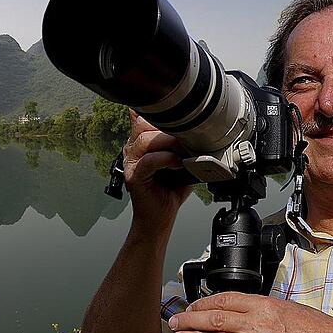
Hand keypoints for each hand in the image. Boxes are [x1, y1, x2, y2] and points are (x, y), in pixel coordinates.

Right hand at [123, 110, 192, 231]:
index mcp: (141, 142)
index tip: (185, 119)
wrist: (160, 217)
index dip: (164, 115)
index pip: (146, 117)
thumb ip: (183, 143)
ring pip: (145, 140)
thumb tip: (201, 129)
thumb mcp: (181, 160)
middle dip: (168, 127)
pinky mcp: (134, 176)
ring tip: (183, 151)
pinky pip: (148, 161)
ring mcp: (132, 163)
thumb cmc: (170, 190)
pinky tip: (177, 163)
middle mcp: (133, 150)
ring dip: (169, 142)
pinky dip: (165, 159)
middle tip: (187, 136)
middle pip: (144, 125)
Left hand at [168, 292, 332, 332]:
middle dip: (192, 320)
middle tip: (175, 322)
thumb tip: (229, 309)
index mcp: (264, 305)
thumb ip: (256, 307)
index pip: (225, 299)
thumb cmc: (310, 326)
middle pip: (216, 318)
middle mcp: (259, 323)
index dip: (204, 302)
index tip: (192, 306)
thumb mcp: (281, 306)